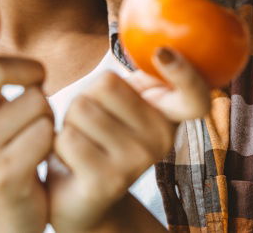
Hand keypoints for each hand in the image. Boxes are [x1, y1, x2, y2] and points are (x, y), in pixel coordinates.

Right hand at [0, 35, 52, 232]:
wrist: (6, 218)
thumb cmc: (0, 150)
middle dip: (29, 71)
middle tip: (35, 86)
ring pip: (35, 101)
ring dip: (47, 113)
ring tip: (32, 135)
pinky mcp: (4, 175)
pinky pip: (47, 131)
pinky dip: (54, 138)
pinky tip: (39, 156)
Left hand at [48, 47, 211, 231]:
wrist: (82, 202)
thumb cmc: (98, 139)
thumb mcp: (121, 106)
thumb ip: (137, 82)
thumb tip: (159, 51)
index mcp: (168, 117)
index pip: (194, 95)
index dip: (185, 73)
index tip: (163, 52)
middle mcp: (161, 140)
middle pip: (106, 84)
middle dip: (85, 97)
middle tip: (91, 125)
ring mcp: (137, 162)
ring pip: (82, 109)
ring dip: (69, 123)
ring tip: (81, 142)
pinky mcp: (108, 181)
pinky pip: (68, 138)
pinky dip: (58, 145)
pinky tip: (71, 162)